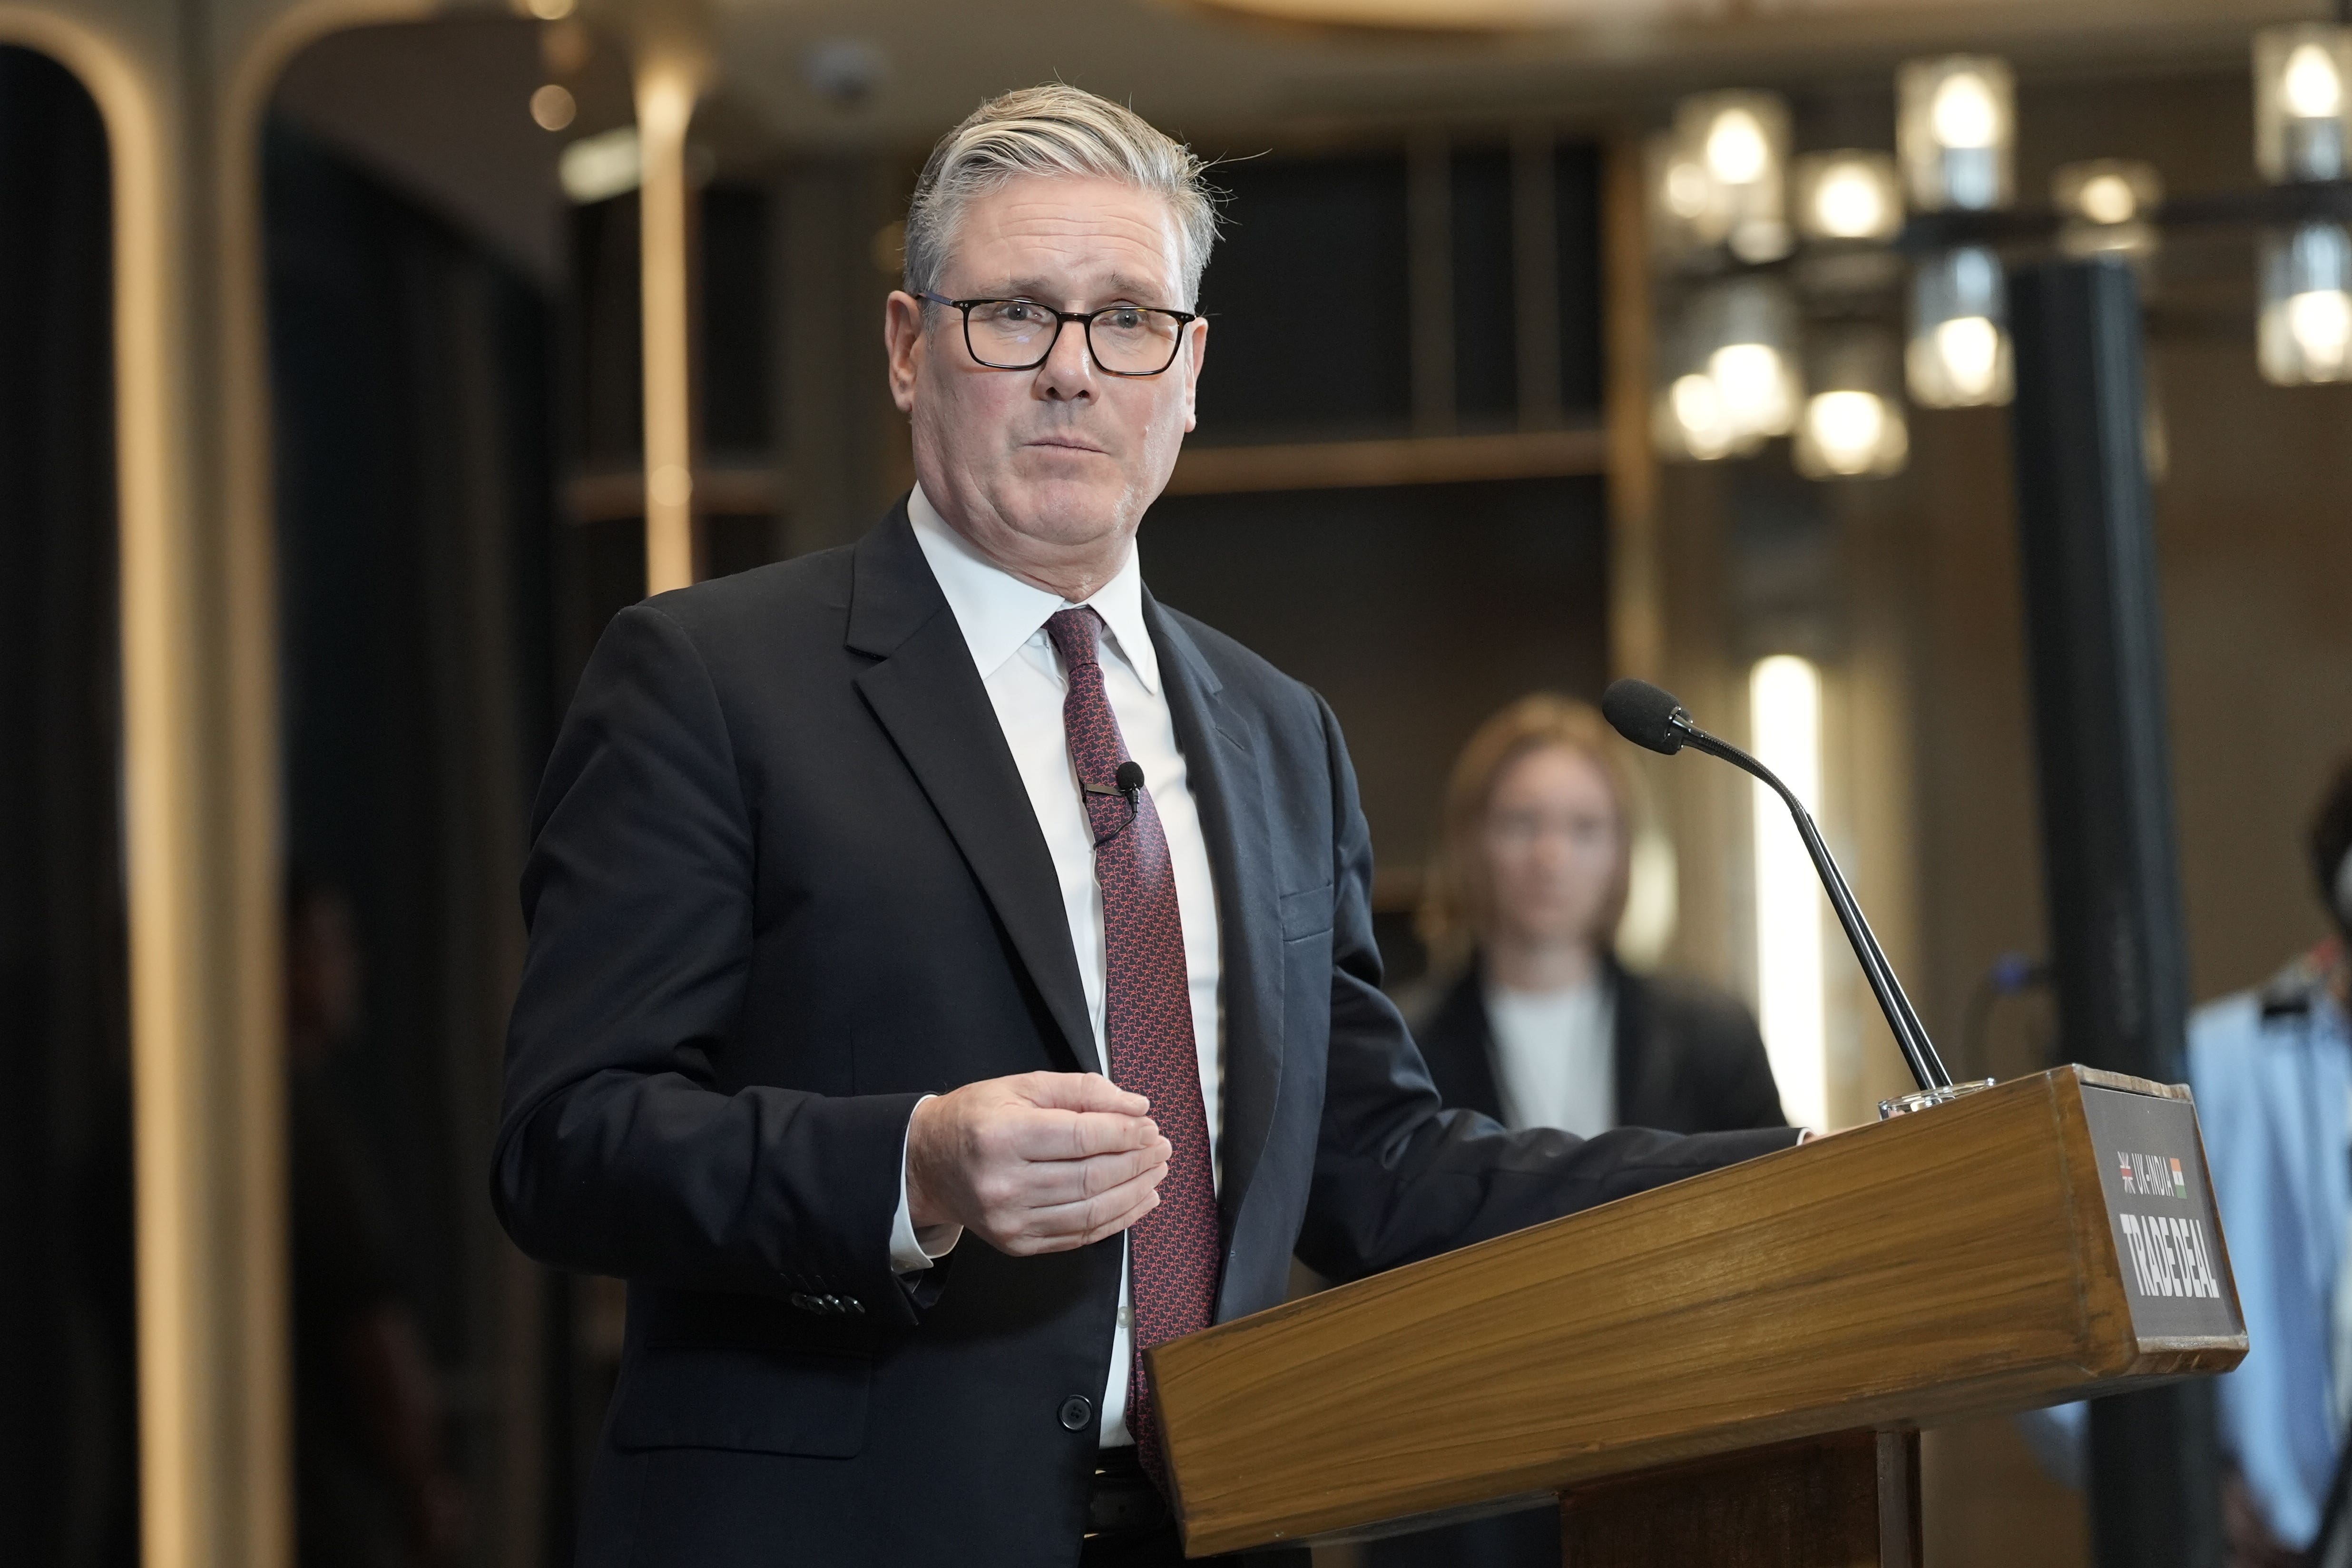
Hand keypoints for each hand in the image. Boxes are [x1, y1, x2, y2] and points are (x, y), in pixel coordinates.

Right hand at [905, 1072, 1170, 1256]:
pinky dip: (1118, 1220)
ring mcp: (1010, 1221)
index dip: (1125, 1133)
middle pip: (1091, 1176)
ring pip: (1091, 1211)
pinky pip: (1080, 1236)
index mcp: (1002, 1136)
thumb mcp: (1022, 1086)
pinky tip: (1139, 1201)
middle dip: (1137, 1162)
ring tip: (1157, 1172)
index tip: (1150, 1126)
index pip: (1082, 1137)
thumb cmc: (976, 1119)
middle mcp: (1004, 1183)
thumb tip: (1136, 1107)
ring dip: (1135, 1192)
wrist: (928, 1165)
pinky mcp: (1018, 1244)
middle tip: (1162, 1148)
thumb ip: (1081, 1090)